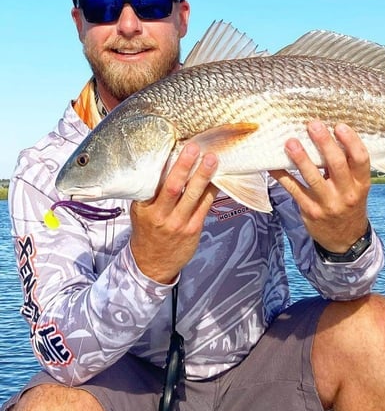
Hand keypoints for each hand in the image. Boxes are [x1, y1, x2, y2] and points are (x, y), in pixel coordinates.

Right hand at [129, 143, 218, 283]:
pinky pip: (205, 207)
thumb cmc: (148, 231)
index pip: (154, 183)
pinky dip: (211, 191)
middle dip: (184, 166)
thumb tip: (168, 164)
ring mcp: (177, 223)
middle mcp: (159, 215)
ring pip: (193, 196)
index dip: (166, 165)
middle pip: (173, 187)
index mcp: (143, 207)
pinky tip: (218, 179)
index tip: (174, 147)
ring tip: (212, 159)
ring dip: (203, 176)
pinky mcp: (193, 229)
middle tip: (194, 148)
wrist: (151, 263)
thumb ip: (151, 192)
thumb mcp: (140, 211)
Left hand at [270, 121, 370, 252]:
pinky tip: (273, 164)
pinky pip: (294, 190)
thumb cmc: (349, 205)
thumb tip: (327, 136)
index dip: (351, 141)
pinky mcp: (310, 211)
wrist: (345, 240)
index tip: (339, 125)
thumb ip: (347, 167)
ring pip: (313, 177)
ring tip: (290, 142)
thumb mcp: (356, 188)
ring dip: (301, 158)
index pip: (361, 159)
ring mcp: (327, 204)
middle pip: (337, 164)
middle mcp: (346, 193)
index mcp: (361, 184)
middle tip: (313, 125)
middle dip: (324, 143)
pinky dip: (282, 176)